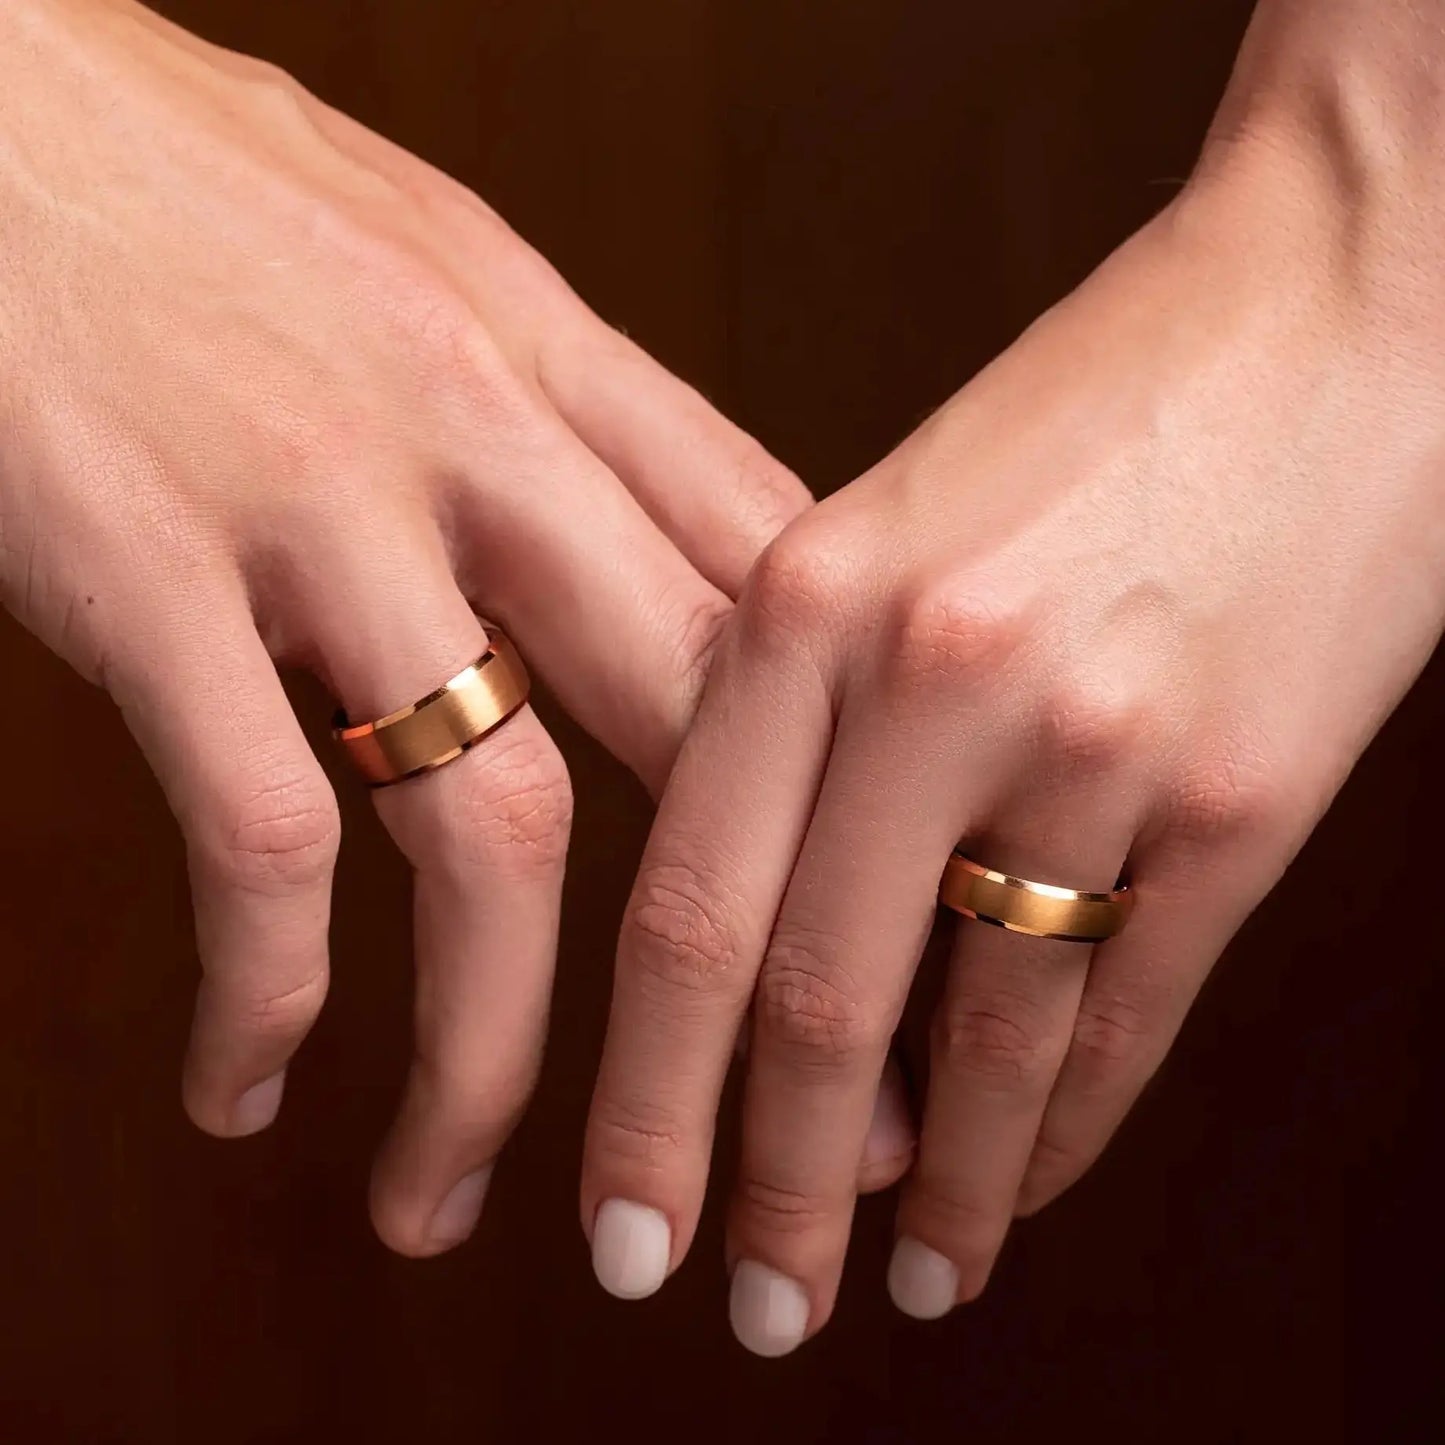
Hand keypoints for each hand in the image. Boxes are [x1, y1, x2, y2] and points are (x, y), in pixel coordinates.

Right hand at [0, 0, 815, 1254]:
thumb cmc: (188, 183)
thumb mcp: (424, 264)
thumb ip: (549, 413)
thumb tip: (655, 549)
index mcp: (557, 356)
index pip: (778, 587)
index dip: (856, 773)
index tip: (888, 925)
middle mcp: (481, 430)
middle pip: (706, 736)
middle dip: (765, 960)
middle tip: (796, 1125)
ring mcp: (325, 501)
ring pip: (501, 836)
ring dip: (500, 1053)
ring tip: (462, 1192)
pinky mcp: (149, 565)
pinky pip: (267, 840)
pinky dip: (269, 997)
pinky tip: (250, 1083)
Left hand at [582, 4, 1444, 1351]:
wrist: (1332, 299)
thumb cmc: (1093, 413)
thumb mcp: (890, 527)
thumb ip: (812, 719)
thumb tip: (783, 960)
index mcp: (803, 601)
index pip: (684, 911)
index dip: (643, 1099)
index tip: (623, 1233)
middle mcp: (932, 676)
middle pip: (812, 1007)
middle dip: (767, 1189)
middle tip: (741, 1311)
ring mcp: (1097, 738)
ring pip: (979, 1039)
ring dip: (930, 1191)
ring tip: (895, 1285)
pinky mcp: (1247, 789)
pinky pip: (1128, 1014)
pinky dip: (1065, 1131)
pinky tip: (1022, 1192)